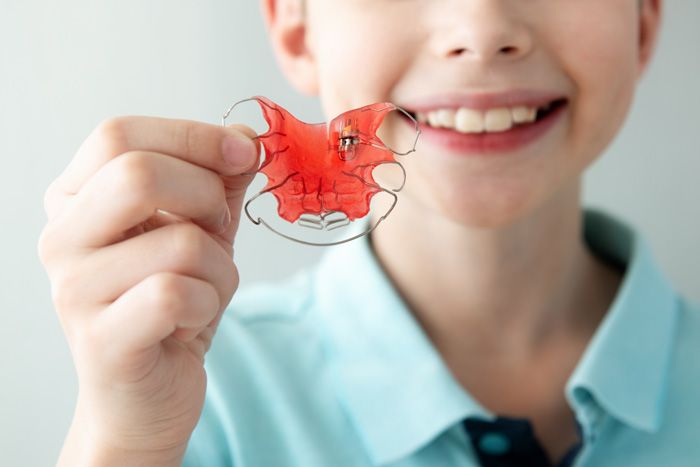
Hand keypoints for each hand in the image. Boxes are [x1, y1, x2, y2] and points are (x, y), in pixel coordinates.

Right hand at [38, 116, 259, 463]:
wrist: (149, 392)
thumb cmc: (171, 304)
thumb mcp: (200, 231)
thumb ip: (218, 182)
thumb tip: (248, 136)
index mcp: (76, 199)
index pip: (120, 135)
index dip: (193, 136)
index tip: (245, 153)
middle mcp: (62, 238)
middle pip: (137, 173)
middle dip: (207, 194)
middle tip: (219, 226)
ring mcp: (74, 290)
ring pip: (178, 242)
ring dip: (220, 267)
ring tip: (204, 289)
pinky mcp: (101, 340)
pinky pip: (178, 294)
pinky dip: (209, 303)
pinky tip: (191, 320)